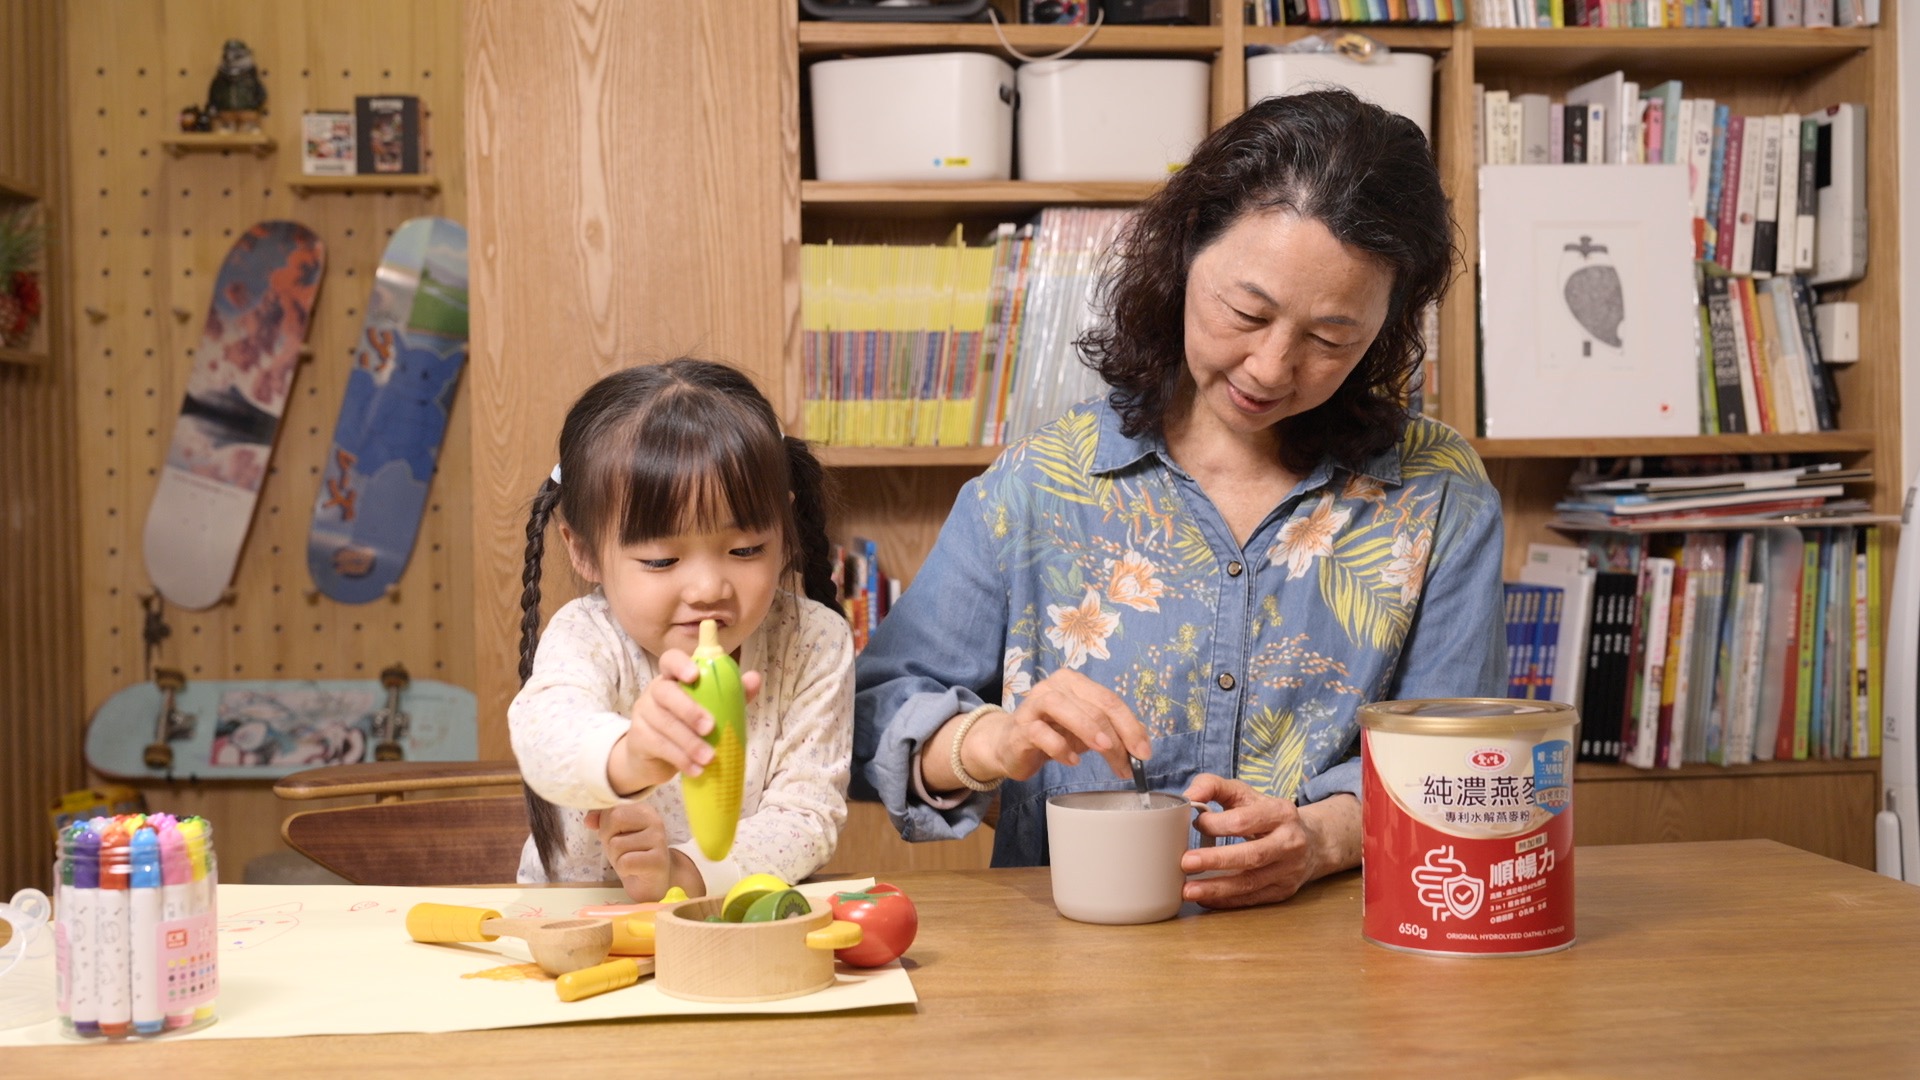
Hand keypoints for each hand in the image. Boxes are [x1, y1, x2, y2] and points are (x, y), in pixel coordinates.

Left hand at [586, 801, 675, 901]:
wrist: (652, 881)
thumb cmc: (632, 854)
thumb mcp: (614, 835)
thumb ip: (601, 821)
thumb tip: (588, 820)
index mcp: (643, 809)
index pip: (612, 807)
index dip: (605, 824)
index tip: (618, 836)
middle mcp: (654, 820)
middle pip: (614, 820)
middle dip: (609, 839)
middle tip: (621, 851)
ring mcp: (659, 839)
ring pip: (616, 844)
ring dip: (616, 858)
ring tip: (629, 862)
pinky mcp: (658, 860)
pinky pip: (625, 862)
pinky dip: (623, 870)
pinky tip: (634, 871)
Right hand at [610, 649, 763, 793]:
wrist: (654, 759)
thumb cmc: (688, 727)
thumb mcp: (711, 709)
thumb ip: (731, 694)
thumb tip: (754, 678)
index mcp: (673, 678)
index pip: (670, 660)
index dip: (680, 664)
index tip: (695, 675)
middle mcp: (654, 691)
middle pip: (664, 692)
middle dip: (688, 710)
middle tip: (710, 728)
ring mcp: (643, 714)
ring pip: (663, 723)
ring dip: (689, 743)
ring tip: (709, 758)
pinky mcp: (638, 738)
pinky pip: (659, 746)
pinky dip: (681, 759)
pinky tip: (696, 769)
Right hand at [969, 669, 1151, 783]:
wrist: (1010, 745)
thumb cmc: (1053, 734)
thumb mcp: (1087, 731)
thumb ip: (1113, 731)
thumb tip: (1143, 742)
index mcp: (1074, 682)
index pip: (1109, 700)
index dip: (1130, 726)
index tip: (1143, 753)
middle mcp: (1053, 686)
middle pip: (1093, 706)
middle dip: (1116, 738)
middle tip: (1128, 765)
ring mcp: (1034, 705)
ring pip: (1064, 708)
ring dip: (1089, 730)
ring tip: (1105, 750)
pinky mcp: (1020, 727)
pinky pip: (1040, 733)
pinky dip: (1060, 747)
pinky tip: (1072, 761)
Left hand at [1176, 774, 1359, 908]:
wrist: (1312, 842)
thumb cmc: (1268, 816)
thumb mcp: (1246, 794)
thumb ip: (1214, 787)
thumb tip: (1189, 796)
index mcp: (1281, 813)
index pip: (1245, 820)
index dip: (1216, 824)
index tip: (1195, 823)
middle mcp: (1290, 843)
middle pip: (1251, 855)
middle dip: (1216, 860)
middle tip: (1186, 862)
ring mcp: (1289, 870)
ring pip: (1251, 883)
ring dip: (1217, 888)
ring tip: (1188, 890)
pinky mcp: (1283, 891)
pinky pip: (1252, 898)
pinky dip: (1225, 900)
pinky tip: (1204, 898)